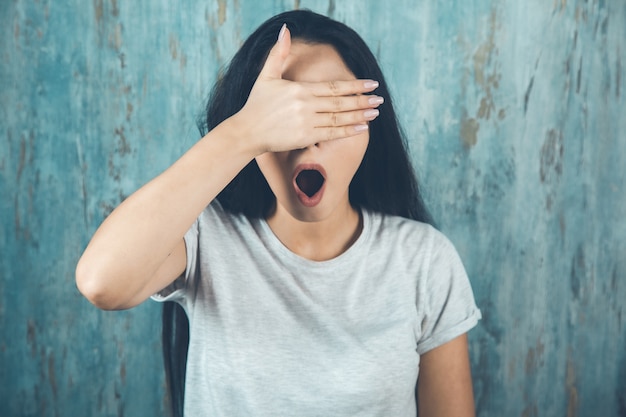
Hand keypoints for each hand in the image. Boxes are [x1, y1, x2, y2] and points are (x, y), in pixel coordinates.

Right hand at [231, 25, 381, 153]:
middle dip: (362, 100)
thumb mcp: (266, 76)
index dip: (354, 85)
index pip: (333, 87)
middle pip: (340, 102)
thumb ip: (278, 54)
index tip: (371, 83)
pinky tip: (362, 127)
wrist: (246, 131)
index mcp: (299, 89)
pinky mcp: (304, 137)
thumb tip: (285, 29)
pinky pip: (331, 133)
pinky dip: (347, 130)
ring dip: (359, 115)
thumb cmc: (256, 104)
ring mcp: (306, 122)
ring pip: (338, 118)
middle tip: (380, 99)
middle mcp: (305, 105)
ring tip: (375, 112)